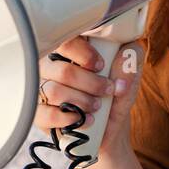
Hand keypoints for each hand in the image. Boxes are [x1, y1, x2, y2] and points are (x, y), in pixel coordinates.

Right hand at [33, 37, 144, 152]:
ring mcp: (41, 88)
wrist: (109, 128)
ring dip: (83, 101)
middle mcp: (50, 66)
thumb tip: (126, 54)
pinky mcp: (38, 113)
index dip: (84, 54)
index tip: (101, 65)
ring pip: (54, 91)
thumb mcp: (129, 77)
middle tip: (107, 90)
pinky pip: (46, 113)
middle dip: (92, 84)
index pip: (65, 40)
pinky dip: (69, 118)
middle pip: (63, 71)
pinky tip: (83, 119)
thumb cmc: (115, 95)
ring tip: (97, 106)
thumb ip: (130, 61)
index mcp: (70, 50)